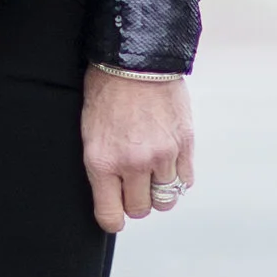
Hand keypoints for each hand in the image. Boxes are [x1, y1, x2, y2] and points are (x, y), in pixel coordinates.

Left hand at [81, 67, 193, 235]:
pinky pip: (186, 179)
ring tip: (152, 172)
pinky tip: (169, 162)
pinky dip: (178, 176)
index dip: (113, 218)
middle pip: (141, 209)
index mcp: (103, 161)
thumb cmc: (108, 89)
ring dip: (159, 190)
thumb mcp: (90, 132)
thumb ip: (102, 166)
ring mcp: (163, 155)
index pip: (111, 216)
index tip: (115, 214)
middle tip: (133, 184)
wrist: (136, 58)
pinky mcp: (185, 143)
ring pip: (166, 198)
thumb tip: (111, 193)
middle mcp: (134, 163)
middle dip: (136, 201)